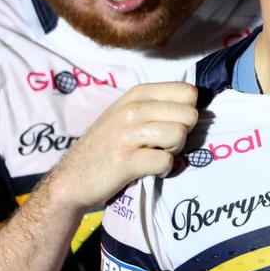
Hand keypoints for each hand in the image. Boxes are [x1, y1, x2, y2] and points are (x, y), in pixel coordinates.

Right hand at [44, 82, 198, 211]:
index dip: (187, 111)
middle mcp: (132, 109)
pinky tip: (149, 169)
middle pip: (190, 115)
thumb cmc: (107, 145)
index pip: (188, 92)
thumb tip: (197, 102)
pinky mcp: (127, 160)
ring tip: (154, 155)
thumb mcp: (127, 113)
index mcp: (137, 94)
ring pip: (180, 135)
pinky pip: (167, 162)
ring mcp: (128, 134)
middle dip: (183, 133)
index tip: (171, 123)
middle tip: (162, 144)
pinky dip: (164, 170)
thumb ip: (158, 105)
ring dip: (174, 151)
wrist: (72, 178)